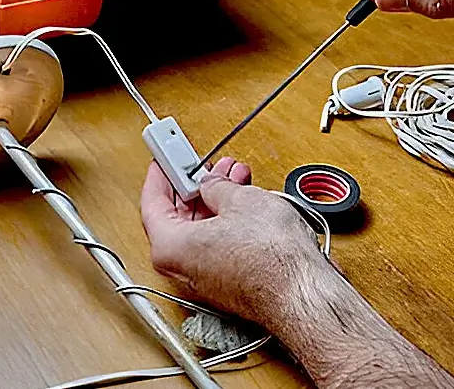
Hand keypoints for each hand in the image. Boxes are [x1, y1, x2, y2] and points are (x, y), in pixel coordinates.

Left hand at [140, 157, 322, 324]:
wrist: (301, 292)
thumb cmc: (270, 258)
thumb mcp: (240, 200)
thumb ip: (217, 187)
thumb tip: (213, 184)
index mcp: (170, 247)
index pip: (152, 203)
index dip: (160, 176)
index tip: (163, 162)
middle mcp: (181, 268)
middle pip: (178, 217)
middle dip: (196, 187)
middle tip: (205, 168)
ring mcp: (205, 278)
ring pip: (202, 231)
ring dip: (217, 202)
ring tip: (235, 179)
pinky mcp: (228, 283)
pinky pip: (218, 245)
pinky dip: (228, 222)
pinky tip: (246, 204)